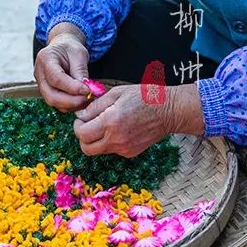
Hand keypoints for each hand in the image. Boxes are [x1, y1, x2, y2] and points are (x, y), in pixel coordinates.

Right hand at [34, 25, 90, 111]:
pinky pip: (58, 103)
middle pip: (51, 95)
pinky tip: (82, 99)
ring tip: (88, 98)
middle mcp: (40, 74)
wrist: (62, 48)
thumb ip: (80, 71)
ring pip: (54, 102)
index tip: (87, 90)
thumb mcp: (79, 54)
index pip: (56, 78)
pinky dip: (71, 105)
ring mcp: (41, 85)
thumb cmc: (70, 48)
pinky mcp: (47, 92)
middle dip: (72, 101)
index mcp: (45, 59)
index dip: (72, 88)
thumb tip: (86, 90)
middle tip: (89, 97)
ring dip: (72, 104)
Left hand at [73, 84, 204, 157]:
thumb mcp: (117, 92)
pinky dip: (108, 142)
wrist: (169, 111)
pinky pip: (111, 150)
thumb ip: (96, 106)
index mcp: (111, 122)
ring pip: (97, 151)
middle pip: (86, 148)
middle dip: (82, 136)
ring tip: (103, 125)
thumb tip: (81, 115)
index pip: (82, 133)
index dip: (78, 125)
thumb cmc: (144, 97)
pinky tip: (117, 129)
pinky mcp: (130, 153)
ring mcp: (124, 149)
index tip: (82, 117)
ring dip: (94, 140)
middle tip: (88, 124)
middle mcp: (116, 139)